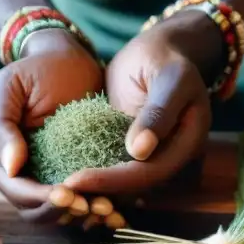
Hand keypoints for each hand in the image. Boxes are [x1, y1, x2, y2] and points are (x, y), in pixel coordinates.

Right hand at [0, 28, 125, 229]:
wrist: (69, 59)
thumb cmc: (34, 70)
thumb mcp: (7, 88)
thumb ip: (0, 127)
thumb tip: (10, 167)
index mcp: (2, 158)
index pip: (17, 191)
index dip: (39, 198)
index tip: (66, 195)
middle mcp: (25, 174)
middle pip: (38, 210)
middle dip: (65, 212)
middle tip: (92, 205)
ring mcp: (52, 175)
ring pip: (63, 212)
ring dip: (84, 215)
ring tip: (109, 209)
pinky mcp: (79, 173)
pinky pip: (87, 198)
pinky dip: (99, 206)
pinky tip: (119, 211)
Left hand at [63, 12, 220, 195]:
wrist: (157, 52)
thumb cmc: (164, 57)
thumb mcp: (169, 77)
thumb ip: (158, 112)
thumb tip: (140, 151)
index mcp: (188, 144)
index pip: (150, 172)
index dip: (114, 180)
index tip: (75, 180)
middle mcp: (171, 158)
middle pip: (135, 186)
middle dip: (98, 190)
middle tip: (58, 192)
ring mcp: (152, 157)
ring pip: (123, 184)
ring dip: (93, 190)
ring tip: (56, 192)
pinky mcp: (131, 152)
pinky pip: (112, 169)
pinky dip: (91, 175)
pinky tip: (61, 177)